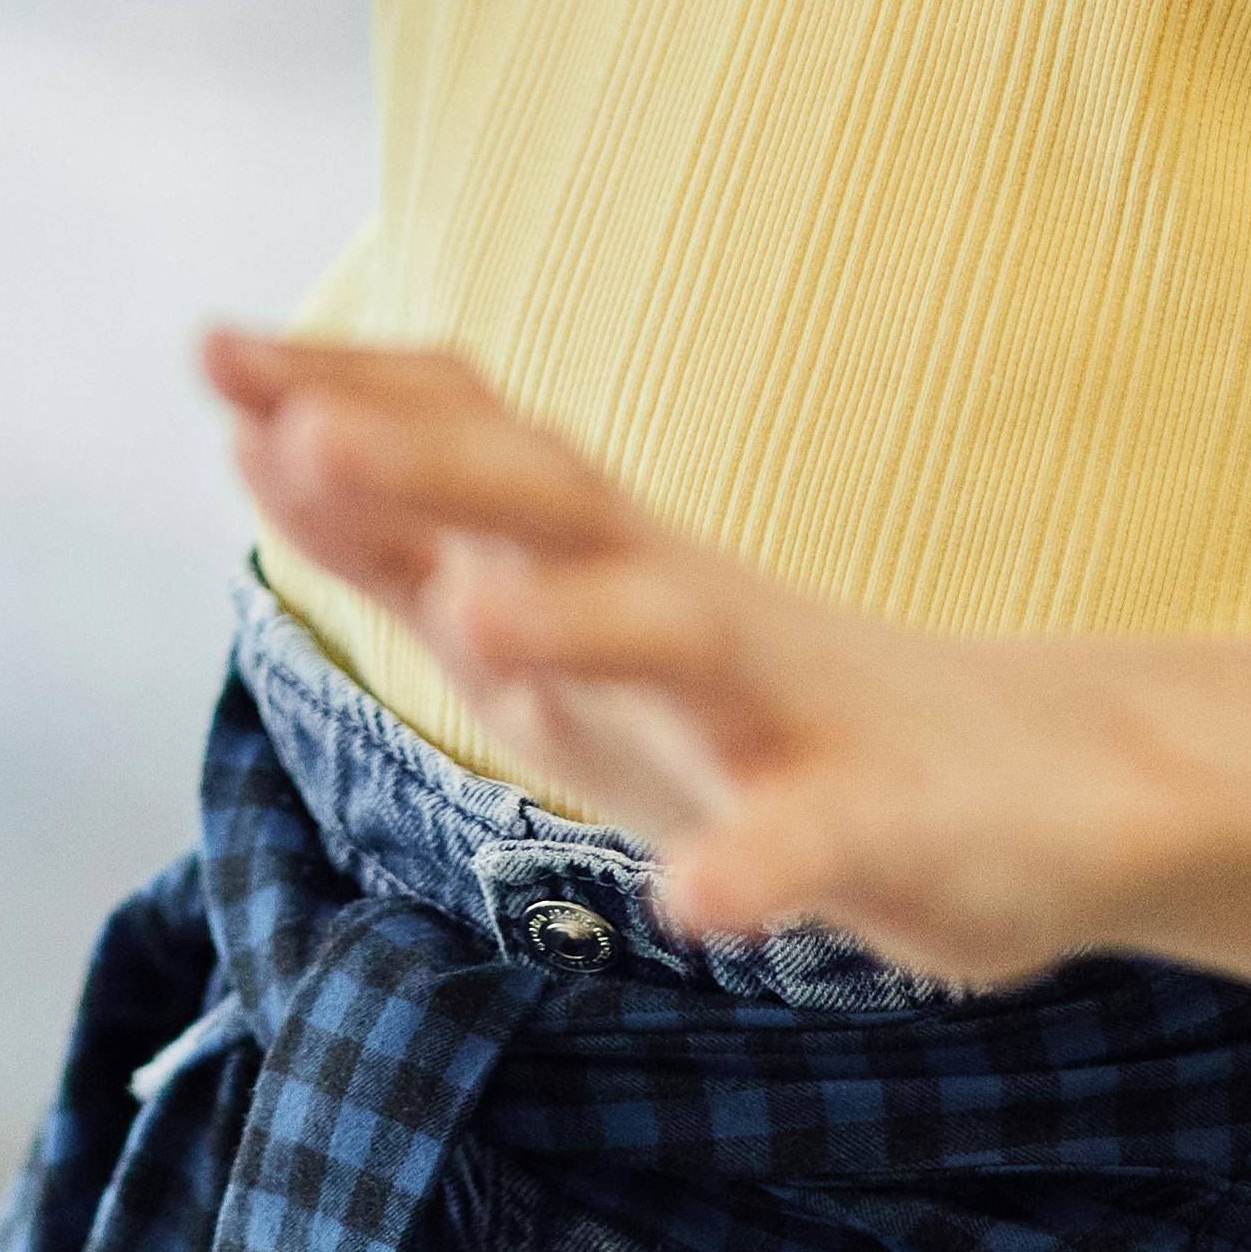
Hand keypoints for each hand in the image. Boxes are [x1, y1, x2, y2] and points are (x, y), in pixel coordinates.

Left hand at [206, 331, 1188, 989]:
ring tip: (475, 616)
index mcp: (608, 564)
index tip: (211, 347)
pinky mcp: (892, 827)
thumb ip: (421, 552)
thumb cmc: (759, 714)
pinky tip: (699, 905)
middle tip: (295, 431)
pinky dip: (761, 865)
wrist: (1039, 790)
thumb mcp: (567, 640)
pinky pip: (822, 839)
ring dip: (577, 622)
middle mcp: (688, 605)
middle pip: (554, 507)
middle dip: (427, 469)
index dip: (347, 403)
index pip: (468, 452)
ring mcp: (791, 711)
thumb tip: (261, 444)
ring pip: (680, 639)